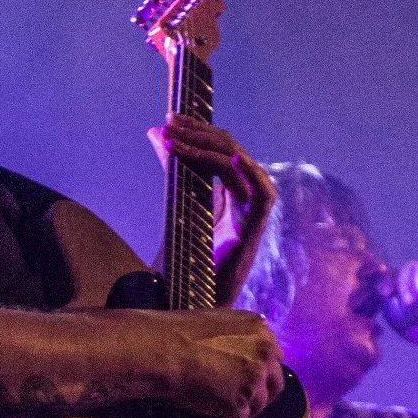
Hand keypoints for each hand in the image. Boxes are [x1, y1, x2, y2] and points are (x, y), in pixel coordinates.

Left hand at [148, 117, 276, 303]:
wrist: (196, 295)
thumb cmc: (189, 253)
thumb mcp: (178, 197)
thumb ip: (173, 167)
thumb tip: (155, 134)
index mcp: (231, 187)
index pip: (221, 147)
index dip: (198, 130)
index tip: (169, 121)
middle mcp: (245, 194)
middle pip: (230, 150)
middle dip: (199, 133)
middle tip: (169, 123)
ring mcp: (252, 210)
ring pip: (241, 165)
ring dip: (208, 148)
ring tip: (176, 140)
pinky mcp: (256, 229)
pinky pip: (262, 195)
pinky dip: (249, 174)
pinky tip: (229, 159)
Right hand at [156, 308, 283, 417]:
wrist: (161, 349)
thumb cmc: (177, 332)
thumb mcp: (217, 322)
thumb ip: (237, 337)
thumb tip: (238, 353)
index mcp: (259, 329)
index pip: (275, 356)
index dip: (263, 371)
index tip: (252, 380)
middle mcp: (264, 352)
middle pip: (276, 382)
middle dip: (262, 394)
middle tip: (245, 403)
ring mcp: (254, 378)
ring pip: (259, 404)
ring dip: (244, 410)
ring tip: (224, 414)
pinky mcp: (241, 402)